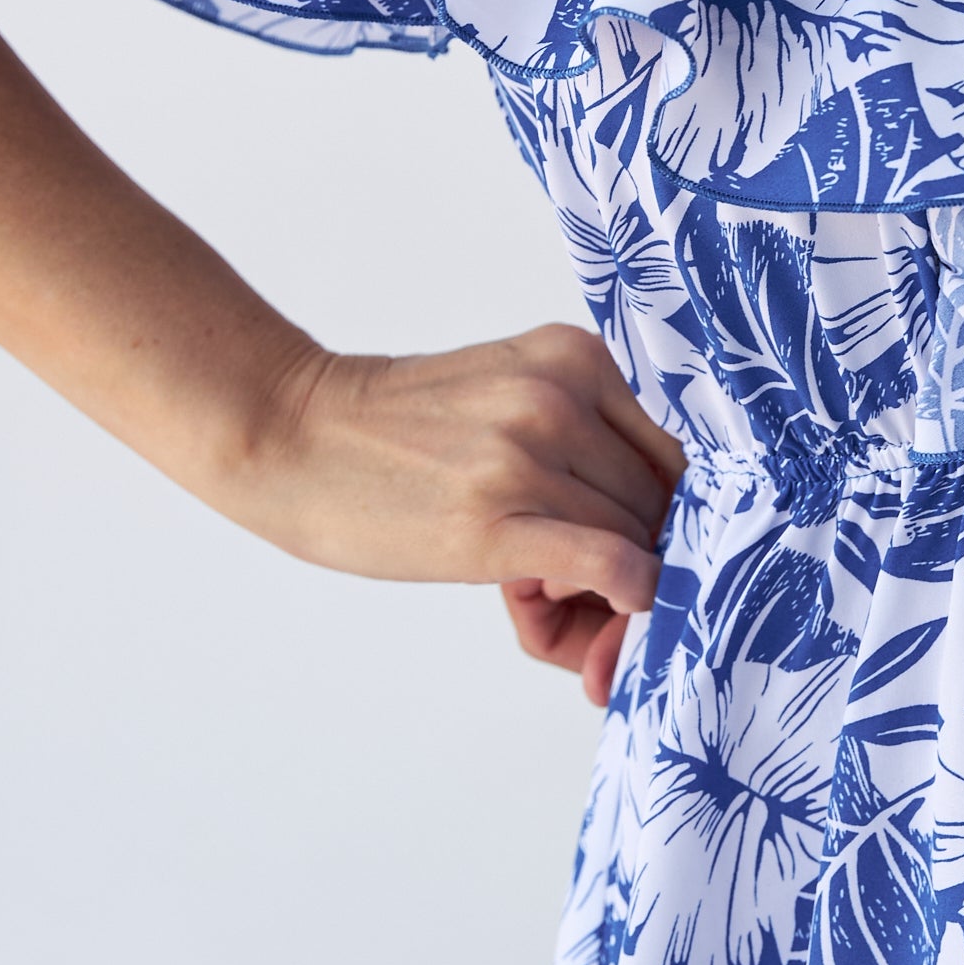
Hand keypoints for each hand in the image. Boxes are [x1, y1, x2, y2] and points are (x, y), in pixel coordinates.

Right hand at [244, 325, 683, 703]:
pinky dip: (628, 595)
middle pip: (656, 500)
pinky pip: (608, 564)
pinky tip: (602, 608)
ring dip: (612, 585)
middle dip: (637, 553)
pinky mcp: (493, 521)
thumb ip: (585, 431)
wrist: (290, 434)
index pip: (672, 452)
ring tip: (543, 594)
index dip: (663, 512)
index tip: (630, 547)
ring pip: (634, 538)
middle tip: (580, 586)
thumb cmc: (395, 427)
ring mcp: (526, 456)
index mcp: (573, 356)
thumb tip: (659, 515)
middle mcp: (559, 396)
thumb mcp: (508, 391)